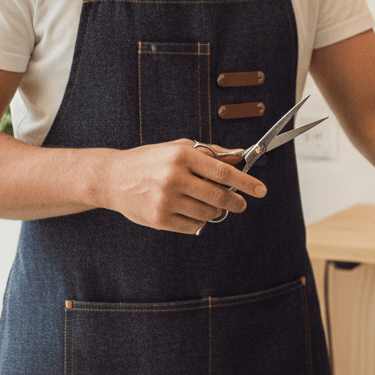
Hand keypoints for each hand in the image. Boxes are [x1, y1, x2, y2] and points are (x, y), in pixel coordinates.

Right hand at [101, 139, 266, 233]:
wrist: (113, 178)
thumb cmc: (152, 160)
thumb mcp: (180, 148)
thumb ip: (211, 152)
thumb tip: (240, 155)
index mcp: (182, 156)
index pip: (223, 171)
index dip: (245, 182)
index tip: (260, 190)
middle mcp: (174, 178)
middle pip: (219, 195)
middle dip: (236, 202)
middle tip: (241, 204)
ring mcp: (166, 200)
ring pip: (208, 213)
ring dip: (215, 211)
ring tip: (209, 203)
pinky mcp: (159, 220)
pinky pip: (193, 226)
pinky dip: (199, 221)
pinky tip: (190, 211)